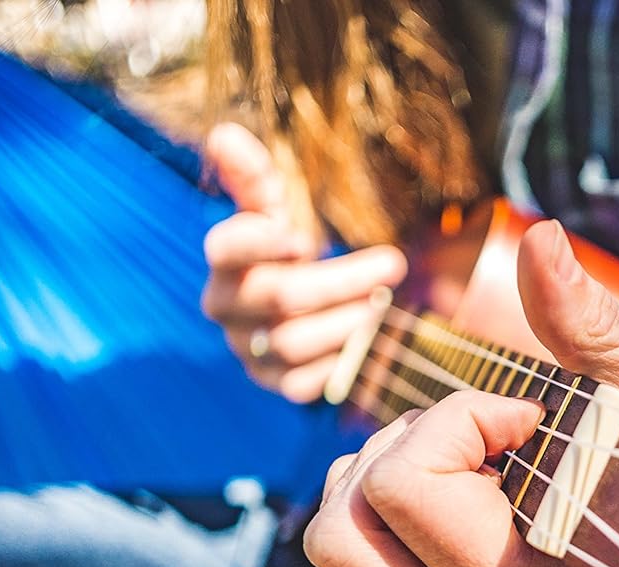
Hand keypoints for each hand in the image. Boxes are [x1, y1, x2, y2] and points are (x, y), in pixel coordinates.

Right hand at [199, 123, 408, 401]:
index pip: (226, 248)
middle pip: (280, 295)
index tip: (302, 237)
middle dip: (342, 280)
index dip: (258, 242)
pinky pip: (304, 383)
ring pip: (294, 342)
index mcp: (225, 260)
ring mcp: (248, 349)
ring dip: (348, 322)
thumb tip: (224, 132)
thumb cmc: (285, 251)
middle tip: (394, 265)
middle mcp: (227, 307)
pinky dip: (339, 363)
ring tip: (385, 305)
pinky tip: (368, 342)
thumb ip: (254, 176)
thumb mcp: (274, 209)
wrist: (293, 310)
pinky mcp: (274, 383)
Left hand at [305, 220, 618, 566]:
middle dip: (407, 446)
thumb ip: (589, 324)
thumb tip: (540, 241)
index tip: (536, 420)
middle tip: (487, 435)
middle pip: (345, 520)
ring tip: (476, 461)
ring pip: (332, 537)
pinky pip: (349, 549)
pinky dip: (383, 495)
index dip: (462, 419)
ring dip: (386, 471)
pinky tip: (464, 491)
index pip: (408, 488)